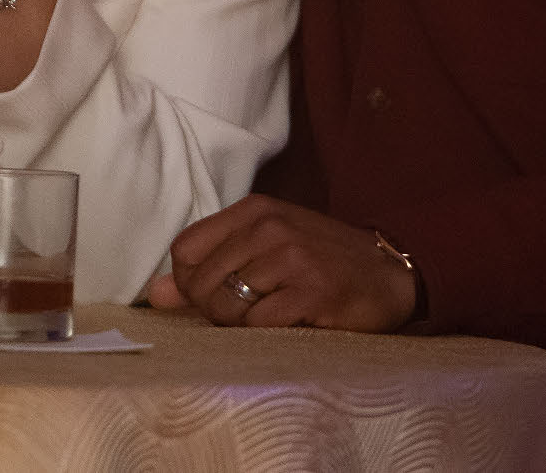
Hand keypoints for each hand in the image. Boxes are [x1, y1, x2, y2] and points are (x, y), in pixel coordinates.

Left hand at [145, 195, 417, 331]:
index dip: (188, 284)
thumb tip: (154, 294)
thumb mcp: (266, 251)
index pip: (184, 249)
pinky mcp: (312, 290)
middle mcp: (269, 226)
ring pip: (226, 307)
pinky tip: (289, 325)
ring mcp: (292, 256)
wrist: (391, 273)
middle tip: (249, 315)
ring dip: (242, 326)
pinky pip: (259, 325)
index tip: (215, 297)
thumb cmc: (322, 263)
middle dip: (214, 312)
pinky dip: (266, 335)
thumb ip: (210, 268)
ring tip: (271, 319)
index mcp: (254, 210)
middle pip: (200, 283)